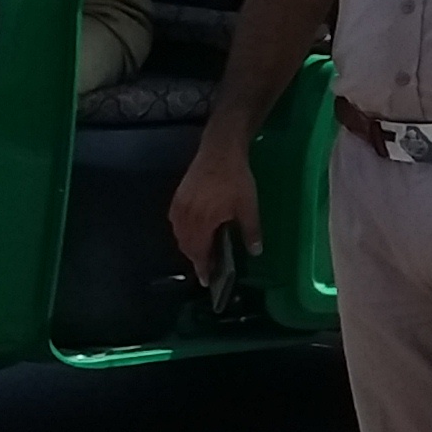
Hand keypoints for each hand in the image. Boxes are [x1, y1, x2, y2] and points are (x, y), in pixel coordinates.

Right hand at [168, 146, 260, 286]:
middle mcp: (185, 218)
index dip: (202, 269)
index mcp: (202, 223)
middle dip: (196, 258)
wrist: (220, 150)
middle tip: (208, 266)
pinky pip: (176, 222)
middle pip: (186, 246)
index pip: (198, 254)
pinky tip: (195, 230)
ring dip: (189, 245)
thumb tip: (255, 252)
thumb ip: (250, 232)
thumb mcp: (248, 207)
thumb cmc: (235, 180)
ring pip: (180, 235)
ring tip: (203, 251)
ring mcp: (179, 207)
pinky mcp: (178, 197)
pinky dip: (184, 232)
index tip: (207, 281)